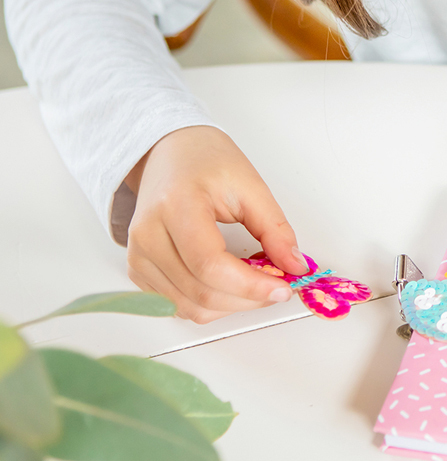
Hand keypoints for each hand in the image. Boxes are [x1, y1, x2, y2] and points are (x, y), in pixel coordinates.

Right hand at [124, 126, 308, 322]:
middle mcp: (147, 235)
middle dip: (248, 298)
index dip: (250, 285)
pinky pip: (178, 305)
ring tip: (255, 281)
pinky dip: (211, 303)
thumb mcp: (251, 186)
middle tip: (277, 286)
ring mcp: (138, 256)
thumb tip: (294, 267)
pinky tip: (230, 283)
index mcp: (175, 205)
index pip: (210, 264)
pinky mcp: (138, 270)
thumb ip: (275, 230)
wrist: (170, 153)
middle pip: (201, 292)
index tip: (282, 288)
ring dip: (231, 305)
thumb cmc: (207, 161)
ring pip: (190, 308)